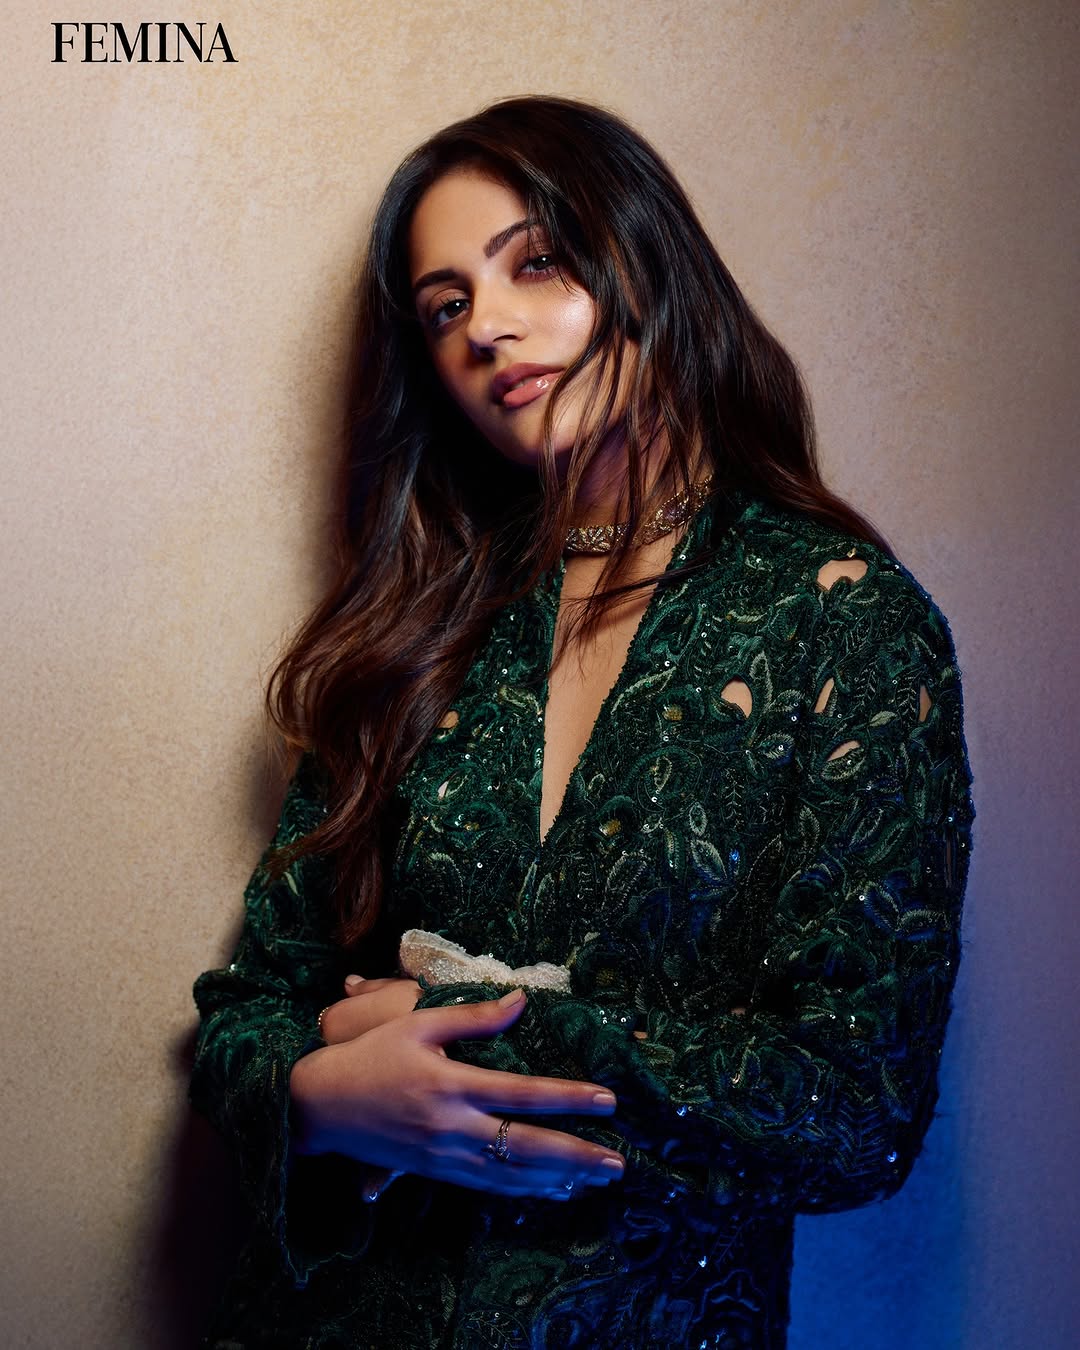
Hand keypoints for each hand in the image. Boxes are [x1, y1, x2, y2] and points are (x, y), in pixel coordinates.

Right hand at [290, 988, 624, 1200]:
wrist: (321, 1105)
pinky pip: (489, 1187)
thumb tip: (521, 1001)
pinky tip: (553, 1189)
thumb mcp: (418, 1023)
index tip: (607, 1100)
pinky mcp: (436, 1172)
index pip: (522, 1094)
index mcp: (451, 1085)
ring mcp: (444, 1156)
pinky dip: (525, 1190)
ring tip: (597, 1180)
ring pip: (511, 1175)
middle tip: (618, 1163)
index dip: (568, 1098)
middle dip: (577, 1156)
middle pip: (526, 1147)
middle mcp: (452, 1127)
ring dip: (558, 1179)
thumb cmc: (372, 1056)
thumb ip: (473, 1016)